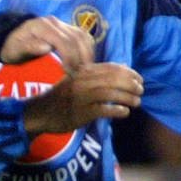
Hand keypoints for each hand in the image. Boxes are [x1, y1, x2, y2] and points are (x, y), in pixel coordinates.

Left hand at [0, 16, 93, 69]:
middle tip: (78, 77)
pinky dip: (87, 51)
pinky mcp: (67, 29)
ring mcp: (62, 25)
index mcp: (43, 26)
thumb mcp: (15, 50)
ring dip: (86, 55)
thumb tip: (47, 47)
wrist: (11, 37)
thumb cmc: (12, 47)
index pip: (64, 41)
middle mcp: (55, 23)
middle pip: (77, 39)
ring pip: (83, 37)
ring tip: (83, 72)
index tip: (69, 74)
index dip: (70, 58)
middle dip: (80, 59)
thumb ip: (29, 47)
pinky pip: (83, 38)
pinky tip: (84, 64)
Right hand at [23, 63, 143, 135]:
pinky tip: (124, 113)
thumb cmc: (60, 97)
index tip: (139, 79)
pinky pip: (104, 110)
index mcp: (83, 71)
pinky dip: (117, 111)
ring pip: (111, 94)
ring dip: (128, 97)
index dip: (129, 73)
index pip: (111, 68)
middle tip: (140, 91)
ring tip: (136, 102)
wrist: (40, 112)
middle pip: (114, 79)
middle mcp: (83, 81)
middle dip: (131, 84)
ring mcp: (82, 97)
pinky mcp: (82, 113)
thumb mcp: (75, 80)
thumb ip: (94, 76)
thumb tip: (121, 72)